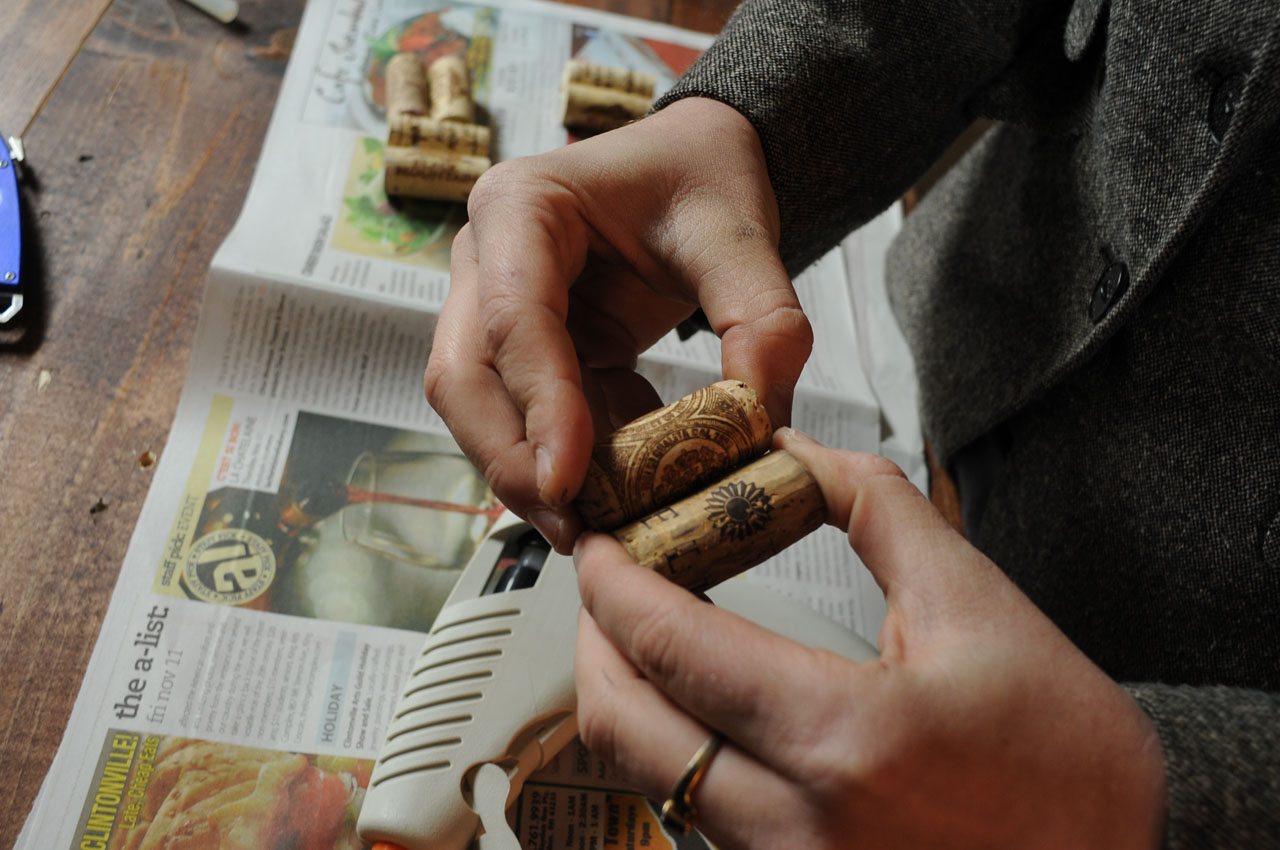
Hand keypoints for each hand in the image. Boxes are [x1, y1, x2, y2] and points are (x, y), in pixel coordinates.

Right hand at [425, 98, 812, 551]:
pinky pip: (536, 419)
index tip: (570, 480)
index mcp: (522, 206)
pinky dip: (575, 461)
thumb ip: (762, 321)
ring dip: (533, 472)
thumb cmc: (703, 176)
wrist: (700, 165)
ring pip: (484, 409)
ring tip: (598, 530)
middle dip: (510, 459)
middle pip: (464, 377)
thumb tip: (760, 425)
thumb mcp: (741, 235)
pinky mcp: (535, 350)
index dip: (539, 405)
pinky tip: (628, 493)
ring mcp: (499, 307)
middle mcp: (489, 257)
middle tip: (571, 526)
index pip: (514, 319)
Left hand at [574, 429, 1166, 848]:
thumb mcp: (979, 606)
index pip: (676, 650)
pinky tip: (696, 702)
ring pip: (650, 777)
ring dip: (629, 695)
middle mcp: (796, 824)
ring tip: (644, 631)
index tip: (601, 546)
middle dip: (592, 643)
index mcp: (844, 739)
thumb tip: (796, 454)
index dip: (615, 586)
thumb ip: (877, 510)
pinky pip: (694, 815)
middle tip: (605, 585)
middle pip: (625, 727)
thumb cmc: (1066, 758)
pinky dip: (673, 749)